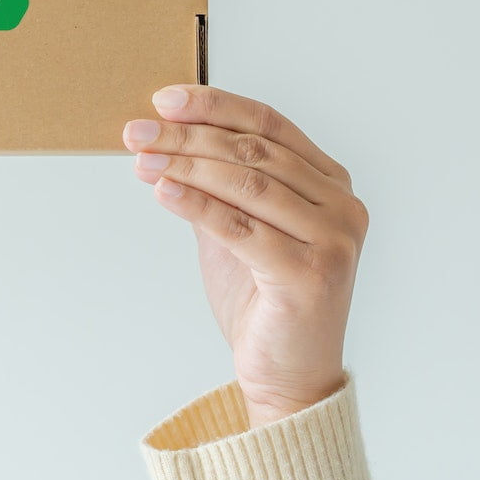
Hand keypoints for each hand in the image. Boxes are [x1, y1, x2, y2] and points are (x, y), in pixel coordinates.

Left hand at [124, 85, 368, 428]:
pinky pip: (241, 228)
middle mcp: (342, 206)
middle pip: (254, 152)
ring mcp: (334, 241)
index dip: (215, 106)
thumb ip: (219, 184)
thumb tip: (166, 137)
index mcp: (331, 183)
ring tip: (140, 158)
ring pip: (248, 184)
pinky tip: (162, 190)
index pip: (270, 125)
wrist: (288, 379)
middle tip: (137, 131)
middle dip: (188, 136)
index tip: (164, 100)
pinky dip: (197, 204)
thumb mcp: (239, 229)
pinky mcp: (311, 275)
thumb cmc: (264, 302)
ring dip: (185, 165)